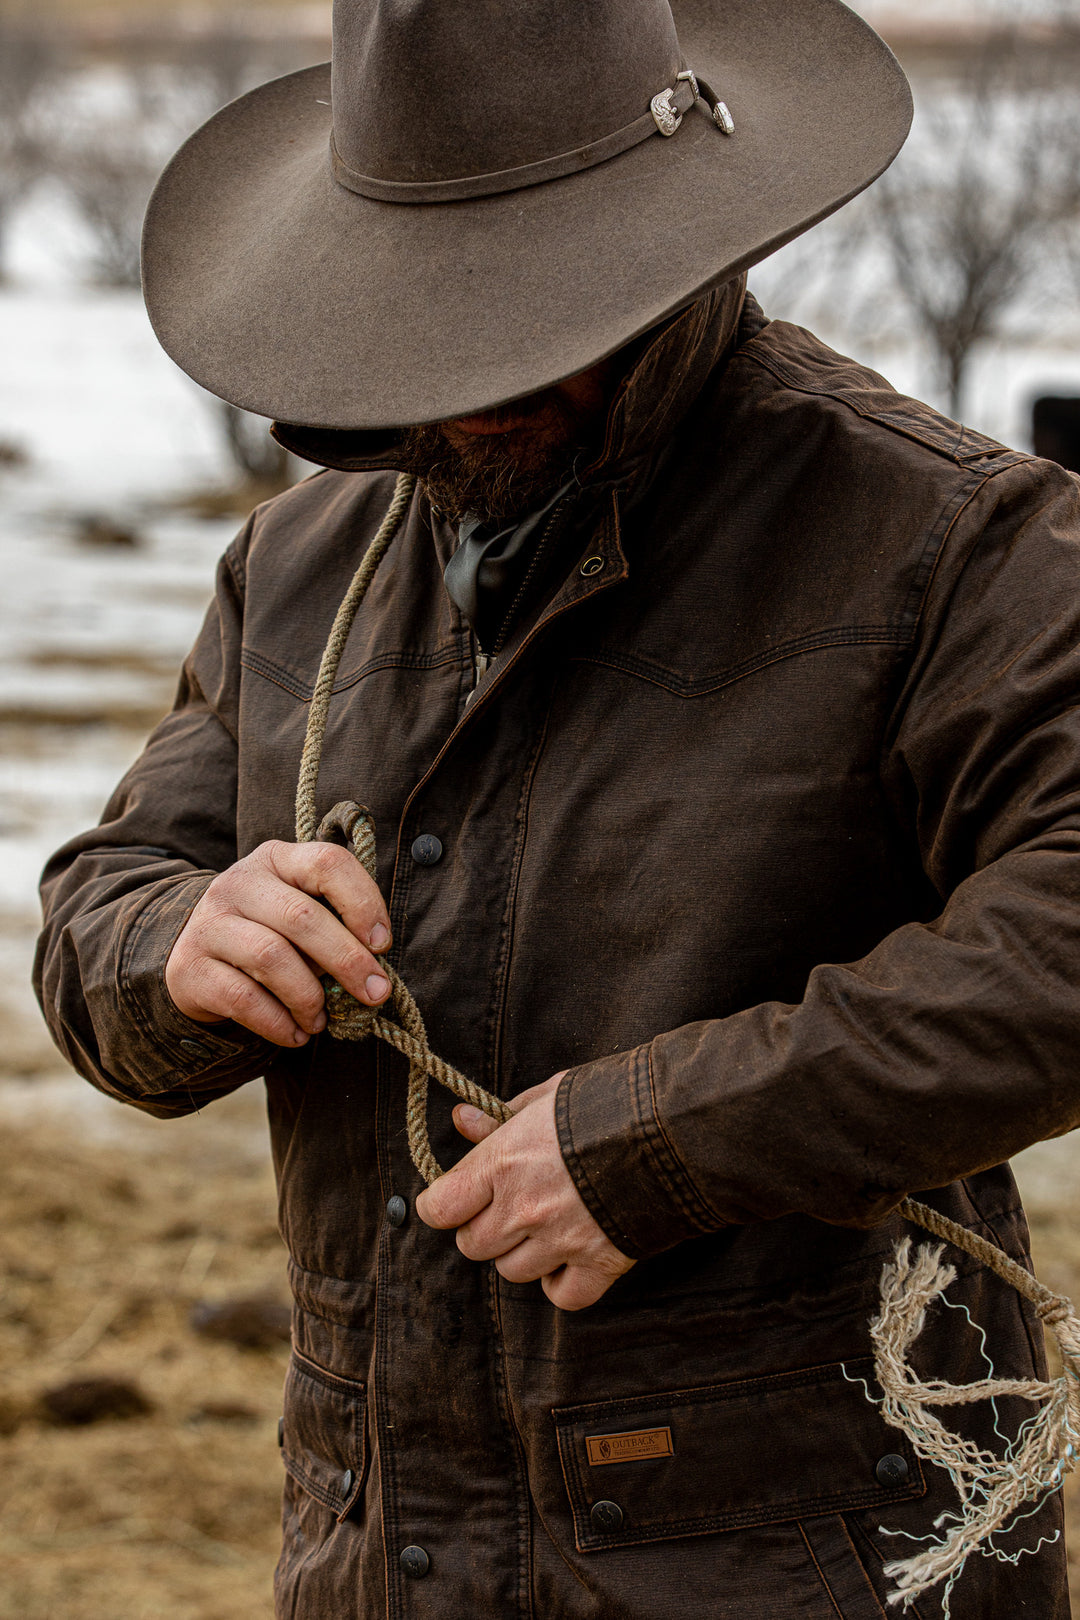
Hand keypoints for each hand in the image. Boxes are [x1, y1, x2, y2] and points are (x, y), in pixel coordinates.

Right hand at [165, 840, 391, 1046]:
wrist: (197, 958)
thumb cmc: (268, 934)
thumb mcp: (299, 913)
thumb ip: (335, 925)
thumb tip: (372, 973)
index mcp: (276, 859)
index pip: (326, 863)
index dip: (362, 902)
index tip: (382, 945)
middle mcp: (239, 883)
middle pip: (302, 917)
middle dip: (347, 961)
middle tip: (374, 994)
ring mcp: (210, 923)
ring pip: (272, 958)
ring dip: (309, 998)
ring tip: (321, 1020)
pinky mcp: (190, 967)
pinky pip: (243, 998)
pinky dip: (278, 1023)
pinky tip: (296, 1034)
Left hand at [416, 1075, 635, 1310]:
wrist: (673, 1126)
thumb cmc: (605, 1103)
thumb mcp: (546, 1096)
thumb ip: (499, 1117)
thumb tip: (463, 1120)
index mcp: (503, 1162)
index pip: (440, 1207)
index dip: (443, 1205)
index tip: (454, 1199)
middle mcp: (523, 1208)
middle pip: (472, 1245)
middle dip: (484, 1228)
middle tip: (509, 1207)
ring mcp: (560, 1241)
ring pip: (511, 1272)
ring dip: (522, 1254)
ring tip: (547, 1225)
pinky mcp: (599, 1265)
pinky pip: (561, 1296)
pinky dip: (561, 1282)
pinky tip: (571, 1257)